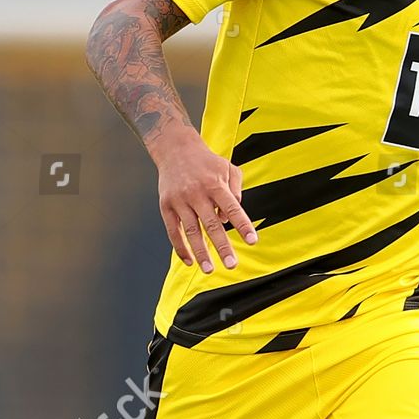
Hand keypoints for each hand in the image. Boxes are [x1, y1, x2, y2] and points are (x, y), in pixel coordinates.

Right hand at [153, 127, 257, 272]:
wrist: (175, 149)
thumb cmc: (207, 162)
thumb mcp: (228, 169)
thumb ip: (236, 191)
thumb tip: (229, 218)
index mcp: (215, 184)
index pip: (232, 207)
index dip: (242, 225)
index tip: (252, 241)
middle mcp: (197, 193)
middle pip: (211, 224)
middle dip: (222, 246)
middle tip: (232, 265)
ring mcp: (180, 200)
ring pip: (191, 231)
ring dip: (201, 252)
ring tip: (209, 270)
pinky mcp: (165, 205)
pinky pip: (173, 231)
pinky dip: (181, 247)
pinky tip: (190, 261)